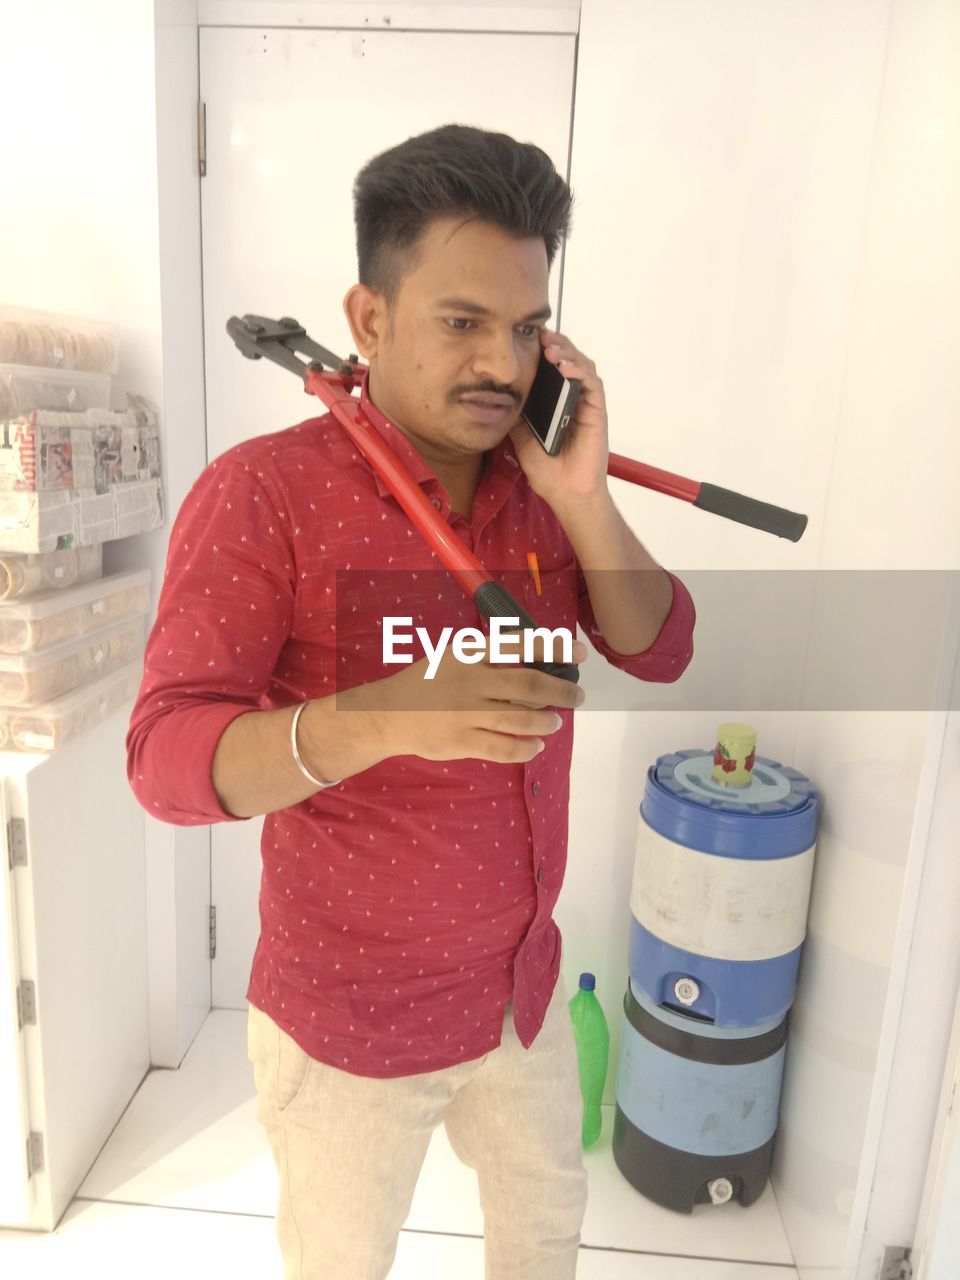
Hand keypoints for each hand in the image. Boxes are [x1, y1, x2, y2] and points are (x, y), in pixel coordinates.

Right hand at [371, 630, 587, 763]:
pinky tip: (536, 746)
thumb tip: (538, 665)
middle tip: (577, 697)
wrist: (388, 713)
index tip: (580, 654)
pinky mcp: (461, 742)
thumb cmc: (427, 682)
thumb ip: (489, 659)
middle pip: (529, 687)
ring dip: (546, 722)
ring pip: (521, 720)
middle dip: (561, 692)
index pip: (521, 646)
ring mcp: (466, 714)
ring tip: (555, 722)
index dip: (555, 649)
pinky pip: (503, 748)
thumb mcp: (454, 657)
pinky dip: (526, 748)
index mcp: (470, 654)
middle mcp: (472, 682)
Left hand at [509, 327, 609, 510]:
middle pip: (569, 360)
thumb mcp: (520, 437)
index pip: (552, 368)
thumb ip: (515, 415)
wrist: (565, 493)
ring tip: (551, 348)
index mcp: (555, 403)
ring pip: (583, 366)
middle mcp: (572, 399)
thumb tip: (497, 394)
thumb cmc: (547, 470)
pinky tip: (565, 367)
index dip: (543, 350)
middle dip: (556, 344)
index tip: (528, 338)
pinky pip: (592, 384)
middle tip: (540, 336)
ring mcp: (586, 405)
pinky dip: (580, 371)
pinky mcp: (597, 412)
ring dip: (568, 352)